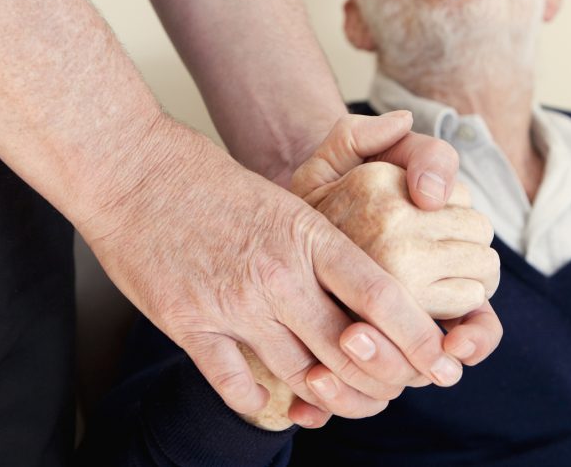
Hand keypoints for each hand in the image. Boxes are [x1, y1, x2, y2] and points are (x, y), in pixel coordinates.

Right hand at [80, 112, 463, 427]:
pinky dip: (265, 401)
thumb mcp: (282, 195)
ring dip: (329, 396)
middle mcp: (276, 274)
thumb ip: (326, 239)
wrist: (131, 169)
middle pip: (349, 349)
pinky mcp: (188, 325)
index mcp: (306, 234)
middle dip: (383, 379)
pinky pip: (237, 386)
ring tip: (343, 400)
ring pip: (302, 375)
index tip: (438, 359)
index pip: (381, 294)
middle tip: (395, 389)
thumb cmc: (208, 179)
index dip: (418, 336)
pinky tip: (279, 402)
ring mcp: (231, 304)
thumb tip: (371, 266)